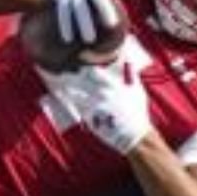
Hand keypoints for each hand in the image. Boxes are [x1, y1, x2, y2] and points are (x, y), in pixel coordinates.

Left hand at [39, 36, 153, 153]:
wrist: (134, 135)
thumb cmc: (137, 113)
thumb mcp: (137, 91)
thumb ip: (131, 75)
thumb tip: (128, 62)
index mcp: (112, 86)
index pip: (94, 71)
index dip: (85, 66)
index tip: (78, 60)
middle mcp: (101, 93)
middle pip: (81, 81)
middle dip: (71, 75)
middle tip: (62, 70)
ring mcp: (94, 106)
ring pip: (75, 93)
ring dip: (66, 87)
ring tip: (59, 82)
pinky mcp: (90, 117)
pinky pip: (76, 107)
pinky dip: (69, 102)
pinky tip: (61, 96)